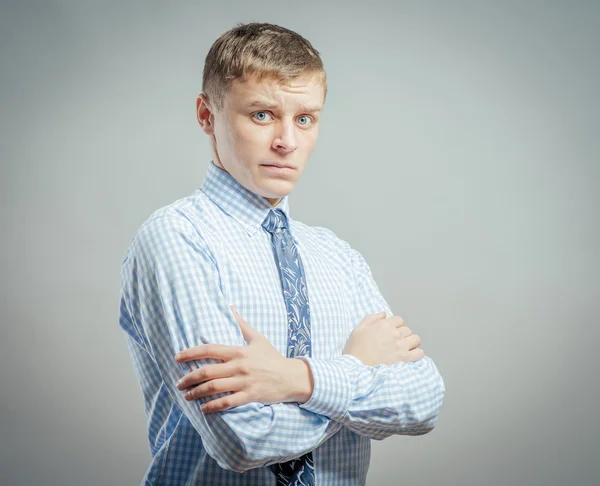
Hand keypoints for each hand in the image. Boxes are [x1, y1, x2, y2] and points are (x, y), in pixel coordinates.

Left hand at [174, 306, 313, 412]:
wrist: (291, 377)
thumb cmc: (273, 357)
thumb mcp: (258, 338)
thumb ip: (242, 324)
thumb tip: (231, 307)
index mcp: (239, 351)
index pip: (209, 350)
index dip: (190, 353)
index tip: (177, 358)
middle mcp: (239, 366)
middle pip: (207, 371)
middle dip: (189, 378)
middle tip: (179, 384)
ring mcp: (244, 382)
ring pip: (214, 388)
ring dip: (196, 393)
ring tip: (187, 396)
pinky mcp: (250, 396)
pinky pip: (227, 402)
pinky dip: (213, 407)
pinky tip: (203, 409)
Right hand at [343, 312, 423, 365]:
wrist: (356, 367)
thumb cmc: (356, 348)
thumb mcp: (359, 328)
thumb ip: (372, 318)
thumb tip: (384, 314)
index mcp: (384, 325)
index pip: (399, 320)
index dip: (395, 325)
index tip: (391, 331)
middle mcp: (395, 333)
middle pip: (407, 330)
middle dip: (402, 334)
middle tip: (395, 341)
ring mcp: (401, 346)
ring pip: (415, 339)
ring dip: (411, 342)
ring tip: (404, 348)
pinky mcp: (404, 358)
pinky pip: (419, 353)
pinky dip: (417, 353)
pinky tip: (410, 355)